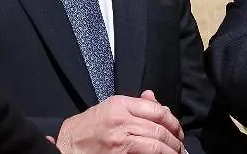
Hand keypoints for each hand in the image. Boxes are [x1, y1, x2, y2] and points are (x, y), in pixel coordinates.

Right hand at [55, 94, 184, 152]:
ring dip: (172, 151)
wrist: (66, 148)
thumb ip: (132, 104)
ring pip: (157, 144)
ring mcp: (121, 140)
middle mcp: (122, 120)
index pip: (157, 109)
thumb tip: (154, 99)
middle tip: (181, 146)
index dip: (172, 121)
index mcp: (119, 105)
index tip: (177, 130)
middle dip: (175, 139)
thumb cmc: (85, 130)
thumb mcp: (106, 109)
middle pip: (160, 128)